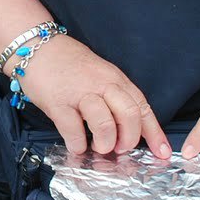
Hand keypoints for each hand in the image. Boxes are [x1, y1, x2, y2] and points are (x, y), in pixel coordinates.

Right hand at [17, 36, 169, 158]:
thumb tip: (126, 131)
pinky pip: (73, 129)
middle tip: (120, 149)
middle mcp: (102, 84)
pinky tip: (77, 146)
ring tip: (99, 148)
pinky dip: (78, 144)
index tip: (162, 153)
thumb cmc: (69, 65)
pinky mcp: (58, 102)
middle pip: (129, 114)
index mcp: (116, 79)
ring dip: (105, 143)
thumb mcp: (100, 75)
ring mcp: (80, 93)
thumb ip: (114, 98)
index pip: (142, 107)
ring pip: (104, 122)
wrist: (37, 47)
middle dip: (129, 139)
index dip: (154, 133)